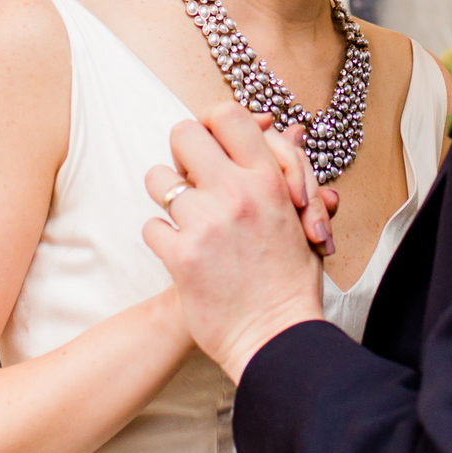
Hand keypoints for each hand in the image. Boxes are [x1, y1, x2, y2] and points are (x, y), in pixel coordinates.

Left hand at [144, 98, 328, 380]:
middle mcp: (236, 192)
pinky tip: (182, 252)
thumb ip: (286, 172)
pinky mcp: (181, 256)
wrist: (277, 337)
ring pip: (157, 179)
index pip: (227, 115)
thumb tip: (286, 128)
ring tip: (185, 218)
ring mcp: (206, 222)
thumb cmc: (292, 281)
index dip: (212, 123)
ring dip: (167, 195)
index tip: (213, 144)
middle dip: (182, 153)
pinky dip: (162, 238)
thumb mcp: (300, 217)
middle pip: (183, 134)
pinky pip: (151, 226)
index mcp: (268, 179)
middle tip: (192, 176)